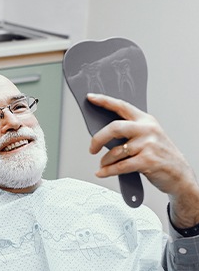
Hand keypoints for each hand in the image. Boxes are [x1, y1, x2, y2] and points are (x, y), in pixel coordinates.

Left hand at [87, 93, 198, 227]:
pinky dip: (107, 171)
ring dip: (104, 161)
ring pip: (115, 152)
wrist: (179, 173)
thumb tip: (104, 135)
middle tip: (92, 148)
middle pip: (114, 128)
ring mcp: (148, 145)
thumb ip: (130, 132)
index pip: (122, 106)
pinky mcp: (147, 161)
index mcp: (146, 120)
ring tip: (103, 165)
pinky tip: (102, 173)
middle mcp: (147, 130)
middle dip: (98, 139)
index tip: (91, 98)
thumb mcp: (149, 137)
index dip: (104, 101)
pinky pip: (119, 166)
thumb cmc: (160, 155)